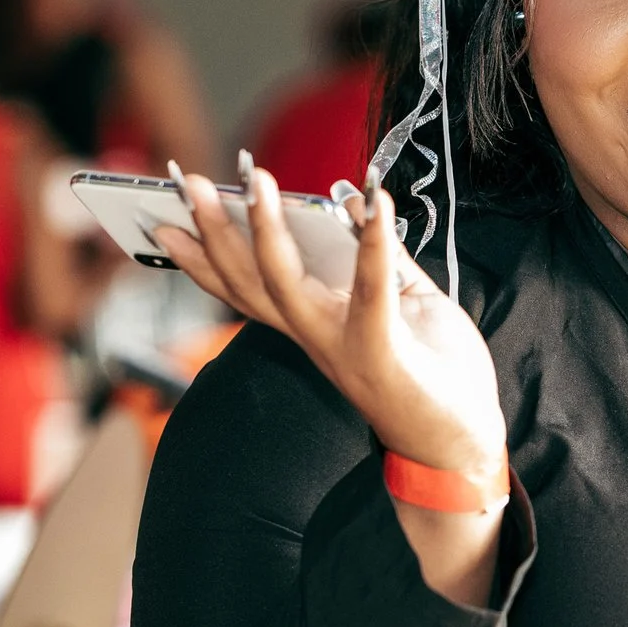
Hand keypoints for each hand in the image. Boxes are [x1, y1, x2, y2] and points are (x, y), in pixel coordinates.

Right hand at [156, 158, 504, 480]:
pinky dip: (373, 243)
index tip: (166, 217)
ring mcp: (342, 348)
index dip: (202, 254)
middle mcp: (315, 338)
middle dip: (214, 232)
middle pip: (248, 282)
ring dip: (269, 232)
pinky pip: (372, 292)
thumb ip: (378, 254)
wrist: (461, 443)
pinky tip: (377, 202)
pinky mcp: (381, 353)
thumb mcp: (401, 300)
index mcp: (312, 325)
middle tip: (189, 183)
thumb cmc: (432, 374)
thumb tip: (356, 201)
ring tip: (260, 183)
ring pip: (286, 287)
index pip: (245, 288)